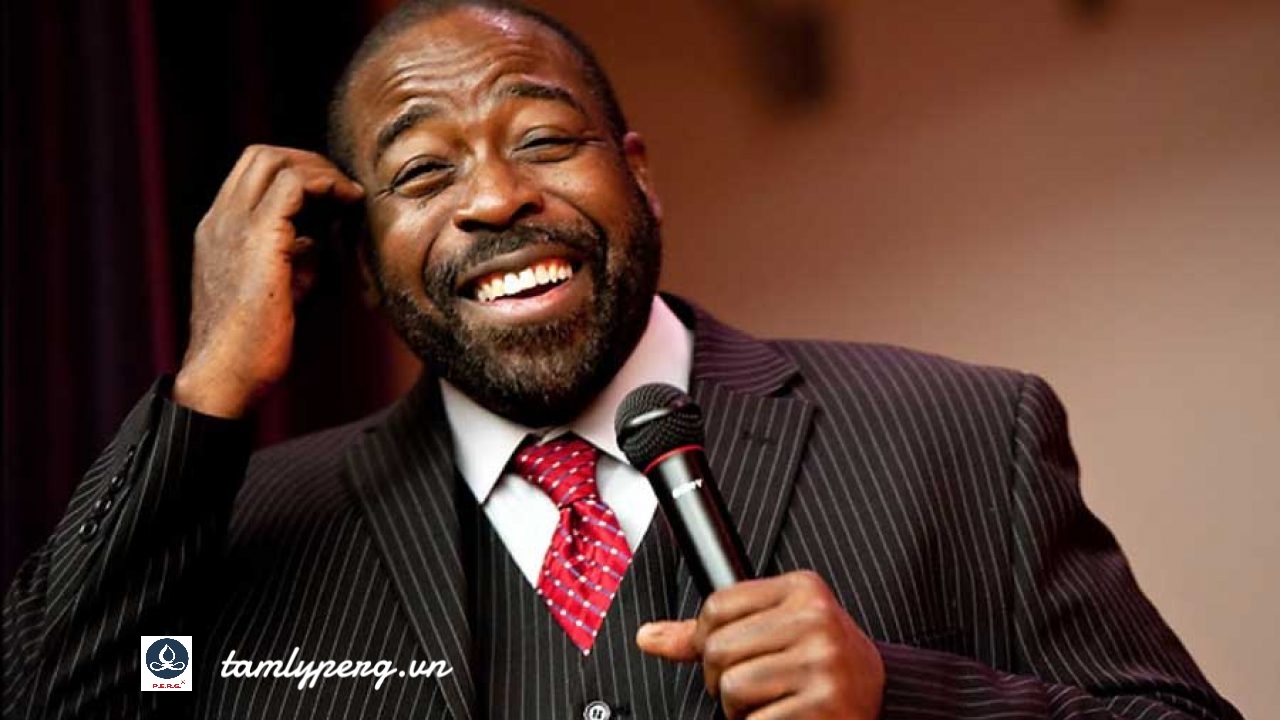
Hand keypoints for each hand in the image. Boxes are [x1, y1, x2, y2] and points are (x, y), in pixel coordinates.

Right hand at [174, 145, 363, 417]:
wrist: (223, 379)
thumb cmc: (251, 346)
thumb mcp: (275, 291)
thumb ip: (292, 260)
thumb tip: (319, 243)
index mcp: (218, 232)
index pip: (252, 175)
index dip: (296, 174)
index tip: (331, 197)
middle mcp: (220, 222)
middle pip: (261, 156)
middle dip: (311, 162)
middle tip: (344, 189)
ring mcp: (234, 227)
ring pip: (275, 160)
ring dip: (321, 171)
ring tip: (350, 195)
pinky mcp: (259, 242)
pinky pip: (293, 185)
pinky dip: (326, 184)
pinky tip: (349, 203)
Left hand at [636, 570, 883, 719]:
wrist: (875, 696)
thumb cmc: (817, 663)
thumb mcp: (773, 629)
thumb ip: (712, 630)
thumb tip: (648, 637)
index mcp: (804, 589)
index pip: (716, 606)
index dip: (708, 638)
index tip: (730, 653)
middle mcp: (818, 619)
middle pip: (718, 648)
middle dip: (722, 677)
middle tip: (753, 685)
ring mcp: (823, 662)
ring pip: (731, 686)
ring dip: (739, 707)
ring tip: (770, 702)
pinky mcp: (825, 704)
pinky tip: (783, 716)